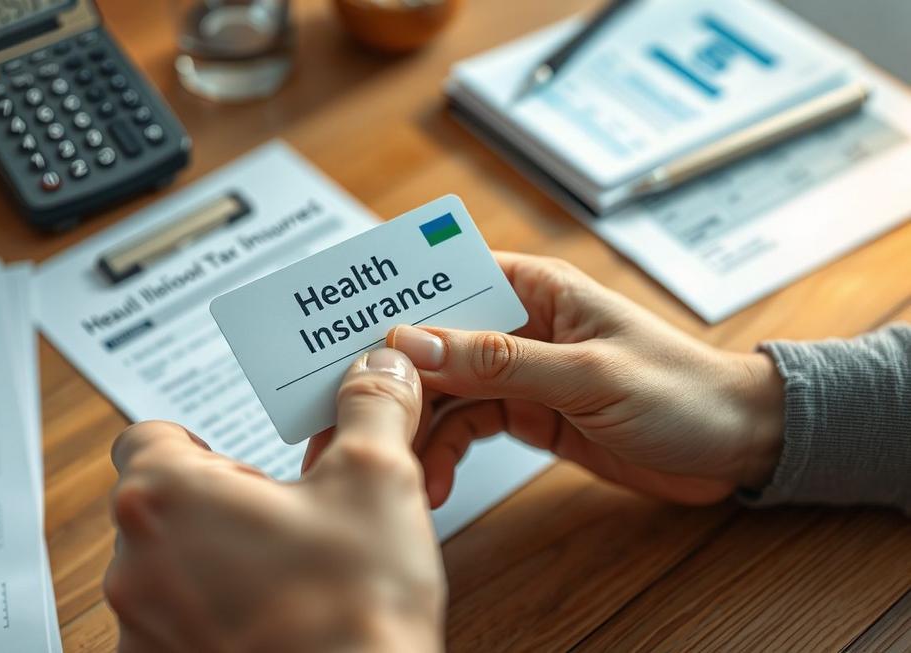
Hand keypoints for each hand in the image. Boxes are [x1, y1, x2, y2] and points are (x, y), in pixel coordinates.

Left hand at [105, 349, 444, 652]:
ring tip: (293, 568)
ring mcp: (142, 628)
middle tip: (291, 515)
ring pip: (174, 564)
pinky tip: (279, 617)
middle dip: (225, 502)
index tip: (246, 459)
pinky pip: (179, 619)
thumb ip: (371, 407)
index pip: (149, 435)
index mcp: (168, 496)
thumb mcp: (377, 479)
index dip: (204, 441)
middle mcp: (134, 564)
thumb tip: (380, 367)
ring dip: (221, 557)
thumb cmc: (354, 610)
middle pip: (165, 502)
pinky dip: (217, 610)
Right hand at [386, 252, 784, 507]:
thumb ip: (501, 362)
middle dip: (394, 377)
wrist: (737, 447)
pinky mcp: (526, 414)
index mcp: (538, 290)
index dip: (397, 299)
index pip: (450, 277)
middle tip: (348, 414)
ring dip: (419, 427)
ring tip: (402, 465)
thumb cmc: (683, 391)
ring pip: (445, 391)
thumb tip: (413, 342)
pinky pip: (468, 427)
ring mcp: (521, 372)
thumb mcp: (589, 374)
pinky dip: (447, 452)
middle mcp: (521, 325)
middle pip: (436, 341)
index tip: (343, 329)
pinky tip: (436, 479)